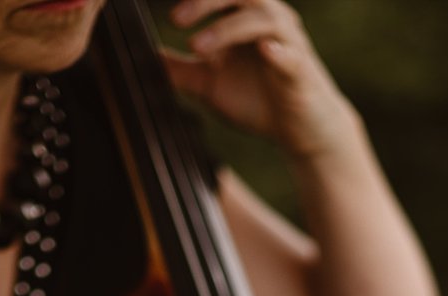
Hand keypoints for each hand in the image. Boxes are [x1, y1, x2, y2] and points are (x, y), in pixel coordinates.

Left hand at [162, 0, 359, 161]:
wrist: (299, 130)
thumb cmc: (258, 100)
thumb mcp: (209, 84)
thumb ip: (180, 70)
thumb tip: (146, 58)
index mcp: (245, 19)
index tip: (169, 12)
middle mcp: (268, 21)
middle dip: (206, 1)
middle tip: (176, 19)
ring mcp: (287, 42)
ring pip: (263, 18)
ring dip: (228, 28)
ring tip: (198, 47)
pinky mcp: (301, 69)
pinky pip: (291, 54)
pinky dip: (277, 50)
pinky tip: (264, 50)